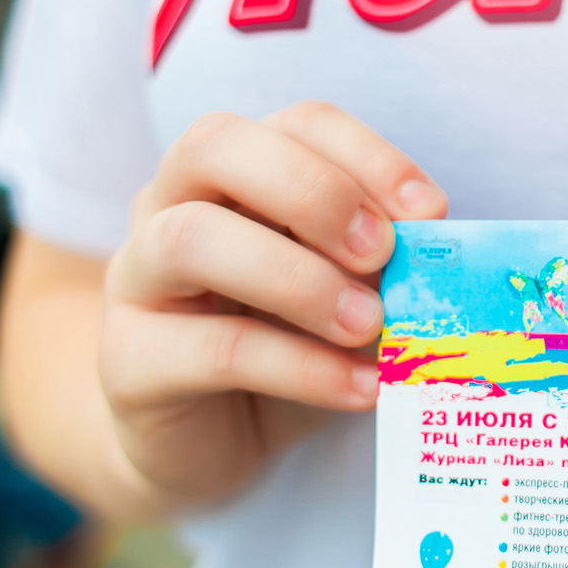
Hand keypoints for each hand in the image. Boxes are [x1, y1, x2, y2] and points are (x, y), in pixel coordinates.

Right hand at [99, 103, 446, 507]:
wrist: (209, 444)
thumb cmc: (289, 348)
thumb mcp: (347, 293)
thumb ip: (381, 264)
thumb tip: (439, 254)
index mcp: (232, 174)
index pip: (294, 123)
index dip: (366, 155)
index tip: (430, 212)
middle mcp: (169, 206)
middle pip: (214, 145)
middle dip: (312, 191)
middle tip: (382, 253)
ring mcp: (136, 279)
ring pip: (189, 238)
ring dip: (296, 278)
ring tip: (370, 325)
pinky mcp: (127, 361)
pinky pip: (210, 349)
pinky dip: (300, 367)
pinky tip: (359, 389)